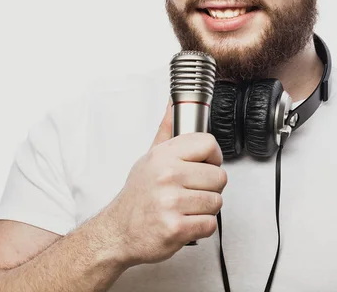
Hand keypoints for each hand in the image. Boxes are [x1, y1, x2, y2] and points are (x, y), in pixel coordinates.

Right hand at [102, 99, 226, 265]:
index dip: (213, 157)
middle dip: (210, 187)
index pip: (209, 143)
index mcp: (163, 156)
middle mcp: (167, 176)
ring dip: (205, 208)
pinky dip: (202, 227)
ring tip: (186, 207)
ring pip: (216, 201)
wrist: (117, 232)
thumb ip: (166, 131)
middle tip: (192, 191)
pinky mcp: (175, 228)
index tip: (205, 164)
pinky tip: (186, 221)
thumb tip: (173, 104)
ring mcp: (171, 203)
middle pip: (219, 176)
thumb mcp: (149, 158)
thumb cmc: (137, 197)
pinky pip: (210, 224)